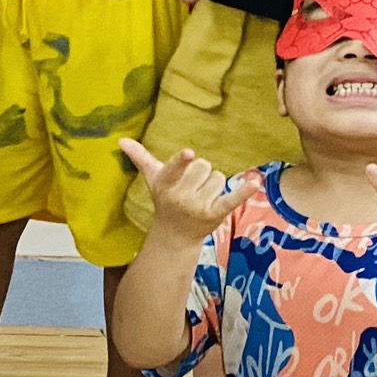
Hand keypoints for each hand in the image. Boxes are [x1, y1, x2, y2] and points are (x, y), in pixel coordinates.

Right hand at [119, 142, 253, 250]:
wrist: (174, 236)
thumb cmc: (164, 200)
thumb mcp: (152, 180)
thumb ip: (140, 158)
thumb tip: (121, 140)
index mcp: (165, 184)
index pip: (175, 168)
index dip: (182, 161)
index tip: (188, 153)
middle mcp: (181, 197)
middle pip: (203, 166)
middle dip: (200, 173)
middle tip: (191, 187)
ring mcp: (198, 207)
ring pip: (218, 178)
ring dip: (213, 185)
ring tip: (201, 197)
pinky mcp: (216, 214)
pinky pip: (231, 199)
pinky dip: (244, 192)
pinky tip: (254, 183)